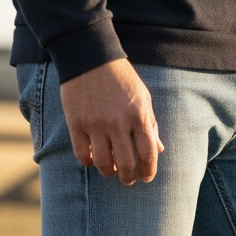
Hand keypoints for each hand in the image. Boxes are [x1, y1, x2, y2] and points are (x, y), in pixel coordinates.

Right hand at [60, 58, 163, 184]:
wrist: (89, 55)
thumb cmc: (120, 78)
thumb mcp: (142, 97)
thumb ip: (150, 125)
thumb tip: (159, 150)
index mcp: (138, 116)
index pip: (148, 154)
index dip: (148, 171)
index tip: (146, 177)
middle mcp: (118, 123)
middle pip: (126, 164)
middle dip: (129, 177)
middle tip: (128, 179)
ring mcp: (96, 124)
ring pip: (104, 164)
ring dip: (109, 172)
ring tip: (111, 169)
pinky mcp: (76, 124)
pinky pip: (82, 156)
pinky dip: (89, 162)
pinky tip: (93, 158)